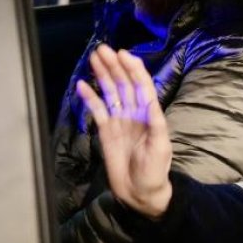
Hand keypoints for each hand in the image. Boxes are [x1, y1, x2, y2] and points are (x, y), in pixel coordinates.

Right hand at [75, 44, 171, 219]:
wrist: (140, 193)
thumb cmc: (155, 172)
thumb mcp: (160, 148)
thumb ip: (156, 126)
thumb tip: (151, 103)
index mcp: (150, 115)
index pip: (142, 86)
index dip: (134, 69)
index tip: (124, 54)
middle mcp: (135, 114)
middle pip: (124, 84)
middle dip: (115, 66)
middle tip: (103, 49)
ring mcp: (120, 121)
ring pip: (110, 92)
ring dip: (103, 75)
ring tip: (94, 57)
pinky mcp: (107, 132)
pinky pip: (97, 110)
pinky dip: (90, 97)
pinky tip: (82, 84)